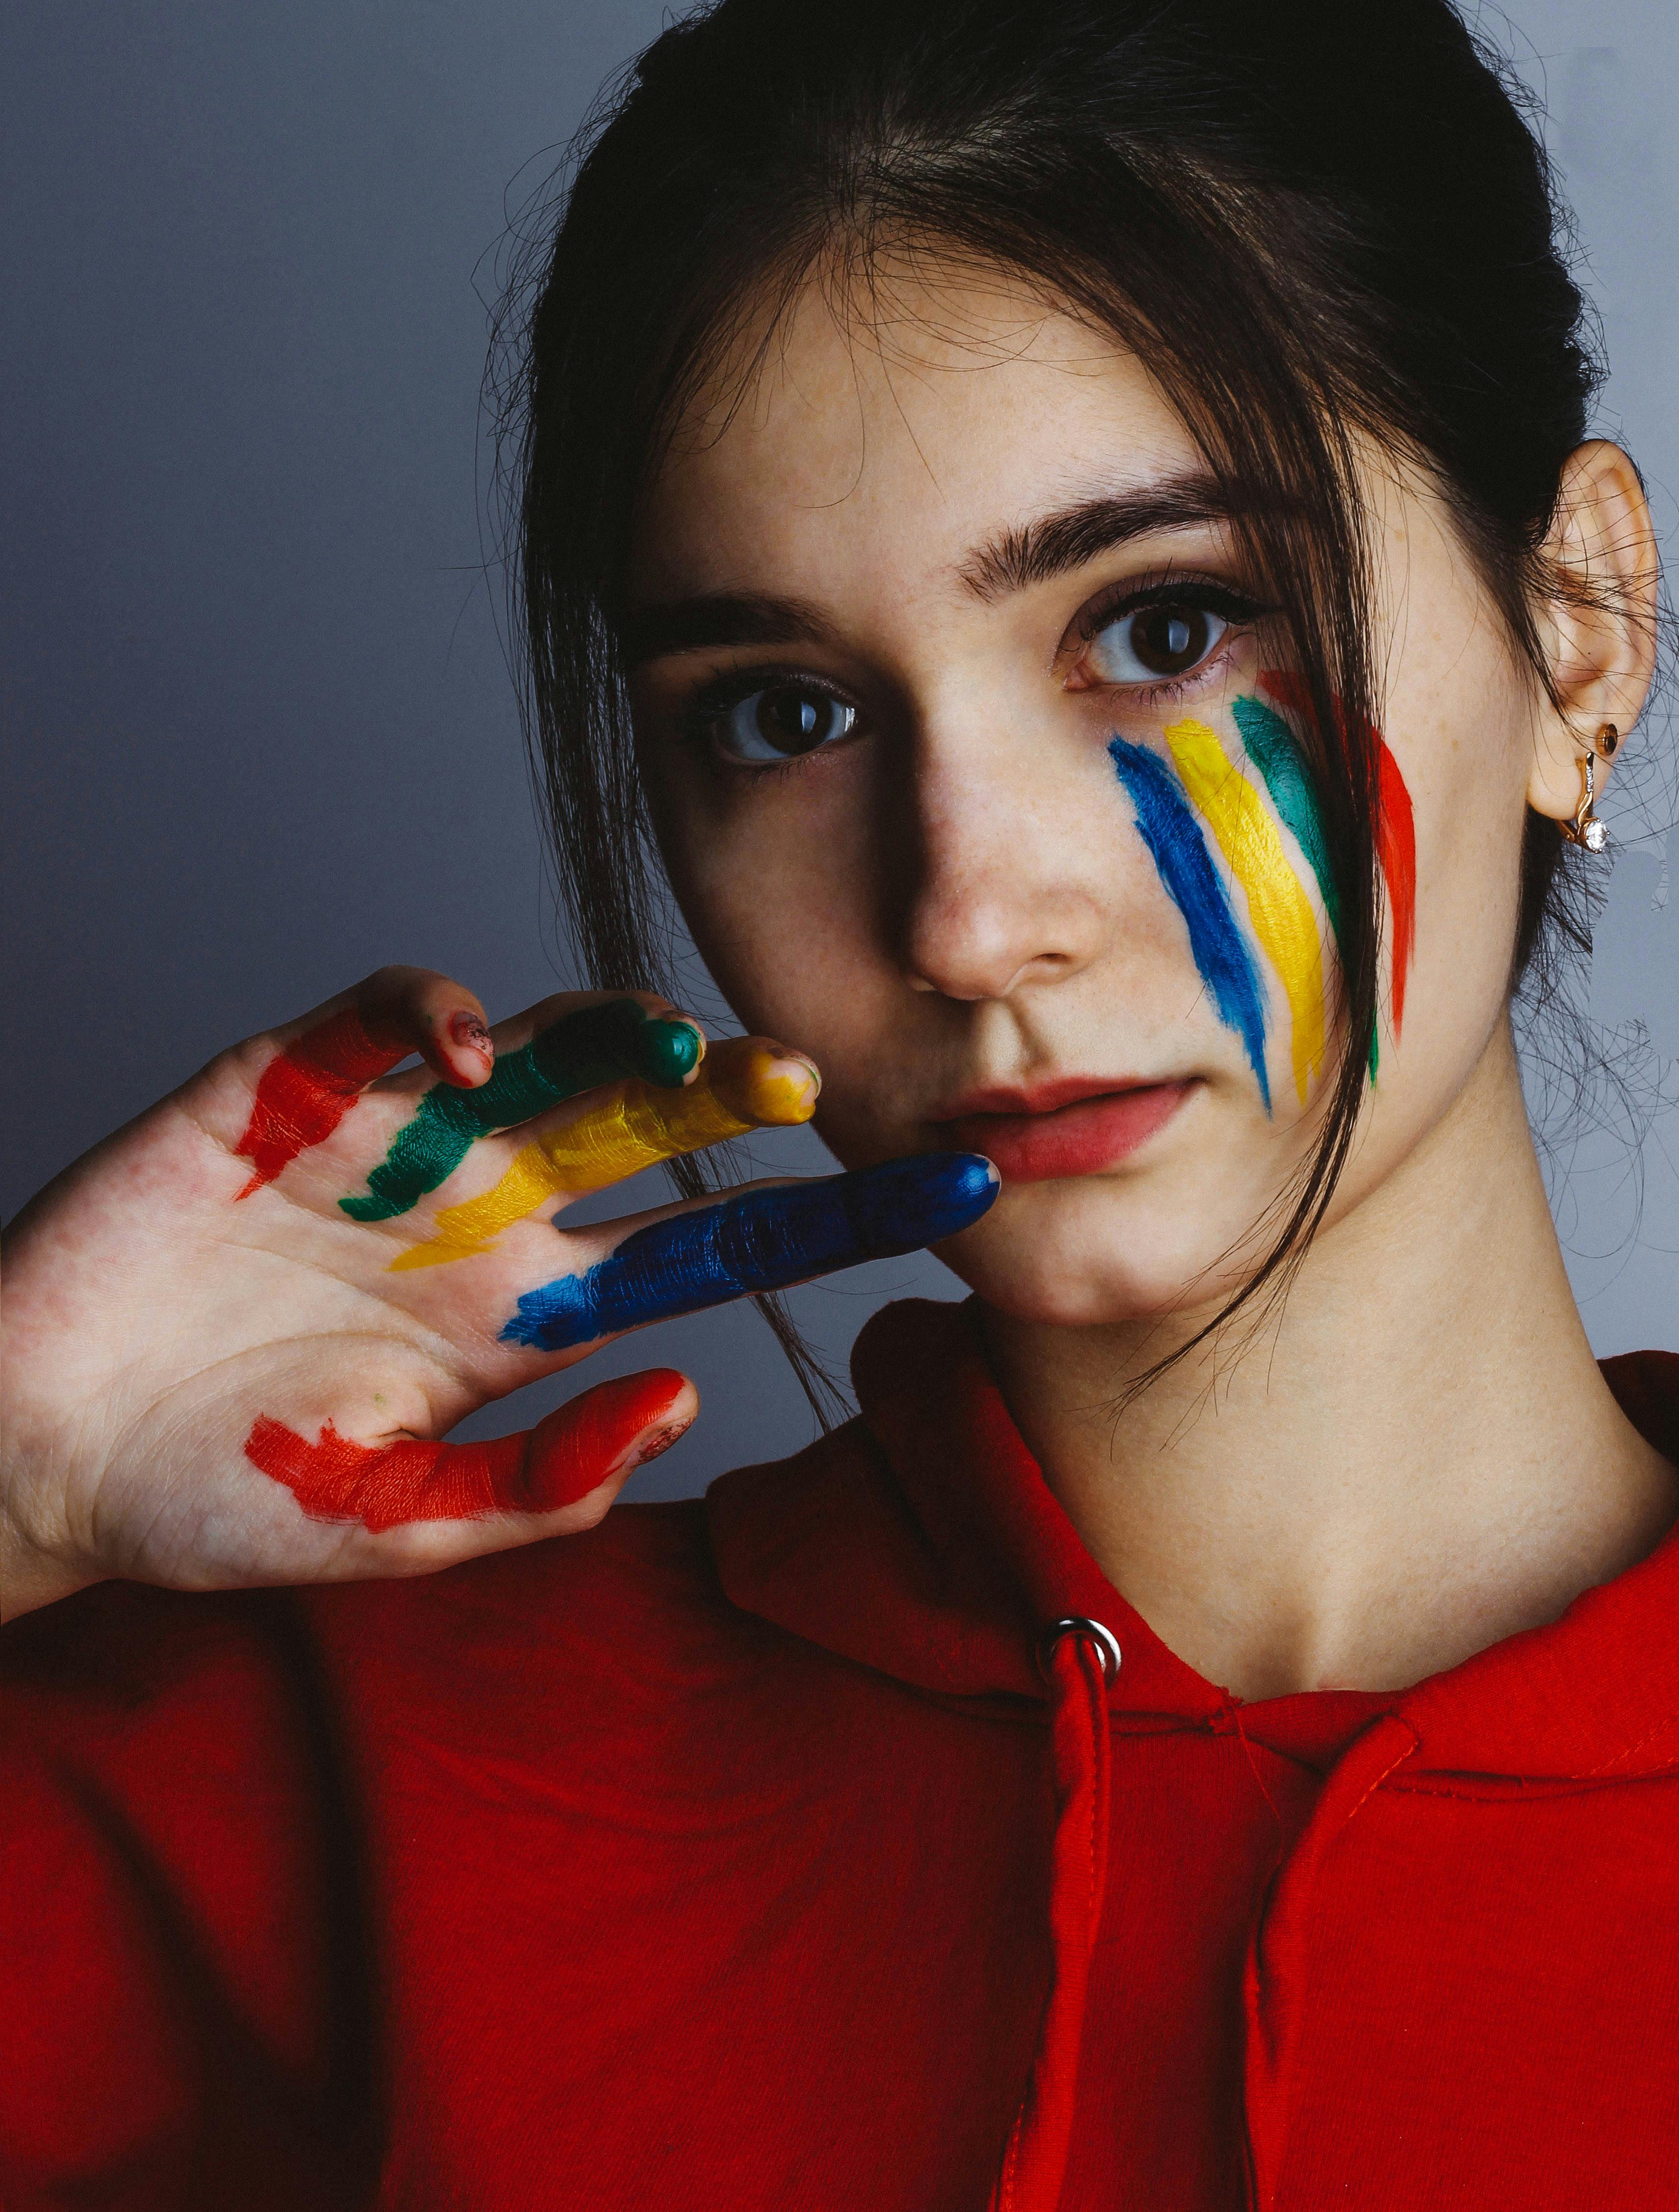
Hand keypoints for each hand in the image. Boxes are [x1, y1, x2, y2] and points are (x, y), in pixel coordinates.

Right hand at [1, 968, 995, 1616]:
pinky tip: (469, 1054)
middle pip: (647, 1125)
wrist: (39, 1448)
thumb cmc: (210, 1497)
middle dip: (733, 1091)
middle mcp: (484, 1211)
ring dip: (618, 1029)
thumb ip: (541, 1487)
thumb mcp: (393, 1527)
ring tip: (680, 1044)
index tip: (948, 1194)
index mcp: (524, 1314)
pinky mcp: (295, 1086)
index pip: (712, 1253)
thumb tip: (684, 1402)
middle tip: (808, 1075)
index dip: (829, 1218)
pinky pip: (393, 1015)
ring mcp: (396, 1141)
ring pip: (545, 1046)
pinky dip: (441, 1012)